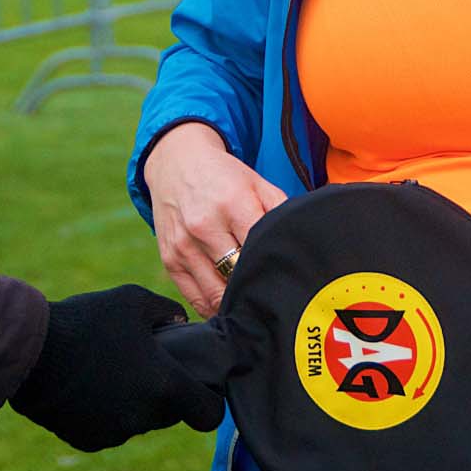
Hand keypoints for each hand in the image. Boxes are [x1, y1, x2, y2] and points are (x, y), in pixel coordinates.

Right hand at [7, 283, 224, 449]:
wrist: (29, 352)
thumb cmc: (86, 320)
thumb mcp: (134, 300)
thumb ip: (168, 312)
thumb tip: (182, 323)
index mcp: (165, 386)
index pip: (209, 415)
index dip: (210, 401)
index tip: (201, 387)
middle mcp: (144, 417)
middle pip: (173, 415)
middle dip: (168, 394)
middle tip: (149, 366)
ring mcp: (115, 433)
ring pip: (140, 421)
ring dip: (136, 402)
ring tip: (114, 370)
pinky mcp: (88, 440)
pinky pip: (110, 428)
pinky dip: (108, 412)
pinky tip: (90, 386)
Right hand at [144, 123, 284, 315]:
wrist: (176, 164)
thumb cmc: (224, 177)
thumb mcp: (257, 183)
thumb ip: (281, 211)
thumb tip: (301, 242)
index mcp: (233, 204)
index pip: (260, 250)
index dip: (275, 267)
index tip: (286, 277)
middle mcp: (205, 227)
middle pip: (239, 276)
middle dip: (257, 288)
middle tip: (273, 296)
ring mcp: (184, 246)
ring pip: (216, 294)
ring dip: (236, 303)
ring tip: (252, 304)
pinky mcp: (169, 260)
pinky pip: (194, 297)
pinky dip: (213, 306)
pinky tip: (228, 304)